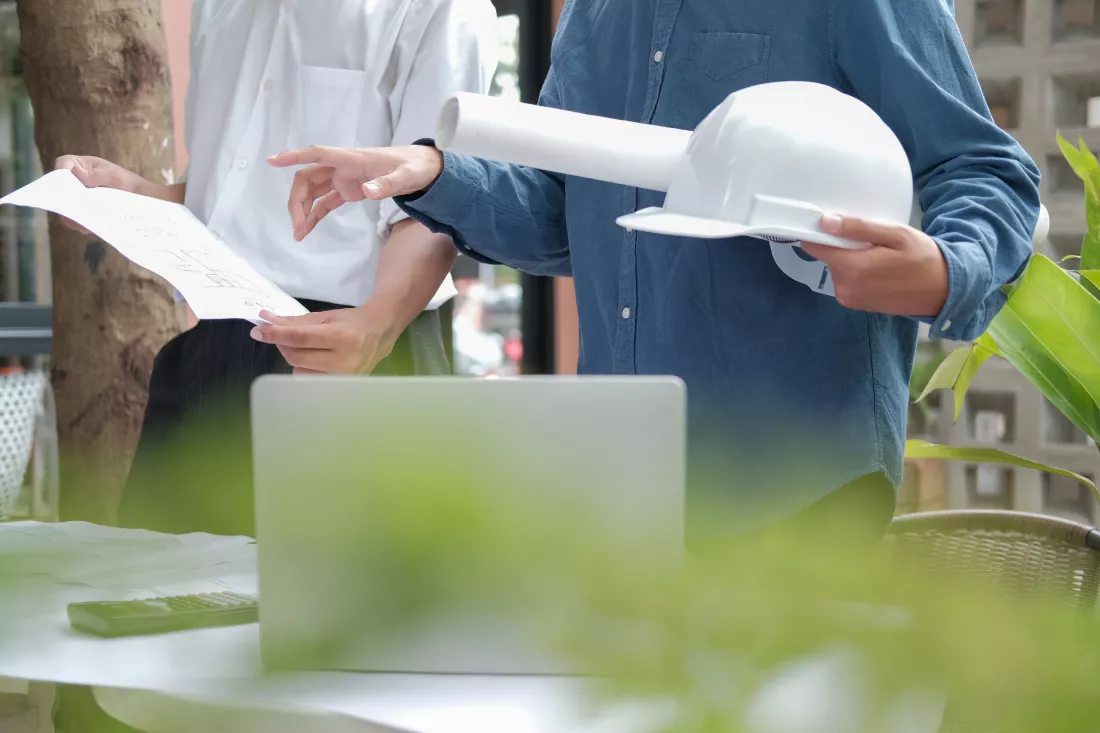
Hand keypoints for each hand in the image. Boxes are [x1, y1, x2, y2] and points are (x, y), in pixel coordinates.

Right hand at [54, 155, 150, 233]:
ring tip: (84, 219)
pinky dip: (81, 223)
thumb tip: (76, 172)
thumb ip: (95, 175)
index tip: (66, 184)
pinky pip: (75, 220)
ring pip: (65, 207)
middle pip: (59, 188)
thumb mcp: (113, 176)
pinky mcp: (79, 214)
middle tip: (75, 205)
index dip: (60, 173)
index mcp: (77, 165)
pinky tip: (89, 226)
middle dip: (65, 197)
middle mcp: (71, 182)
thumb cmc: (123, 181)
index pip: (62, 164)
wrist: (135, 198)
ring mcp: (74, 199)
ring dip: (73, 214)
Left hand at [249, 305, 400, 374]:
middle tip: (280, 335)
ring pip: (299, 371)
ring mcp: (342, 377)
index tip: (258, 331)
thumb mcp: (325, 316)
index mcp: (340, 337)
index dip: (275, 334)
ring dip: (293, 357)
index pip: (299, 338)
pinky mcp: (341, 386)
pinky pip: (310, 380)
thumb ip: (295, 321)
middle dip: (282, 344)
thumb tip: (266, 320)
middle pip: (296, 356)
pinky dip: (304, 368)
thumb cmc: (352, 322)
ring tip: (303, 348)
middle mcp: (342, 360)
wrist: (380, 334)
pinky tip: (312, 359)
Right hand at [267, 145, 443, 240]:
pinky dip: (315, 214)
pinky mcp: (348, 189)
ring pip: (312, 191)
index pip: (317, 154)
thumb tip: (367, 192)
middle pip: (307, 178)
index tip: (273, 161)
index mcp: (351, 159)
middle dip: (297, 201)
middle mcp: (342, 166)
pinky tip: (307, 230)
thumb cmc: (414, 166)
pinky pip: (325, 202)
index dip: (294, 156)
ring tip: (298, 234)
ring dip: (302, 210)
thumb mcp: (405, 177)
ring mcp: (343, 178)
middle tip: (297, 227)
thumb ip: (386, 184)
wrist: (424, 168)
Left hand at [800, 214, 948, 317]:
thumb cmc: (922, 258)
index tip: (831, 223)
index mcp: (852, 268)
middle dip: (841, 246)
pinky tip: (877, 268)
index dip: (819, 233)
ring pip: (836, 269)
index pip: (815, 247)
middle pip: (827, 257)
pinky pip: (845, 281)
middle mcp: (845, 287)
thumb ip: (859, 228)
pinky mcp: (855, 304)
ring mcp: (849, 299)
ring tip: (877, 254)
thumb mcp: (895, 235)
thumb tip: (825, 222)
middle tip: (870, 240)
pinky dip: (855, 272)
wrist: (943, 291)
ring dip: (850, 259)